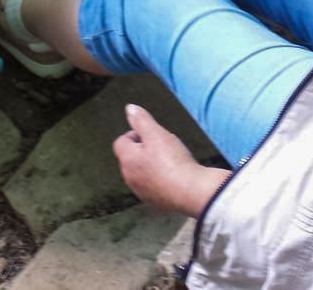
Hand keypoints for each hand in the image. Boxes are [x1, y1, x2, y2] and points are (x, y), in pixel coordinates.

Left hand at [113, 104, 229, 216]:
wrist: (192, 192)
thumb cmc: (173, 161)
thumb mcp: (157, 133)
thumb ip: (142, 120)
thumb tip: (129, 108)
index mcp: (127, 160)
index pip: (121, 142)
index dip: (135, 133)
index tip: (152, 133)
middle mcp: (130, 178)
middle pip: (131, 158)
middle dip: (144, 150)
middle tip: (163, 146)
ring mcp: (142, 192)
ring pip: (142, 174)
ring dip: (152, 166)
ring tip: (172, 161)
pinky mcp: (156, 203)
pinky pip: (155, 187)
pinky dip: (161, 180)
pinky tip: (177, 176)